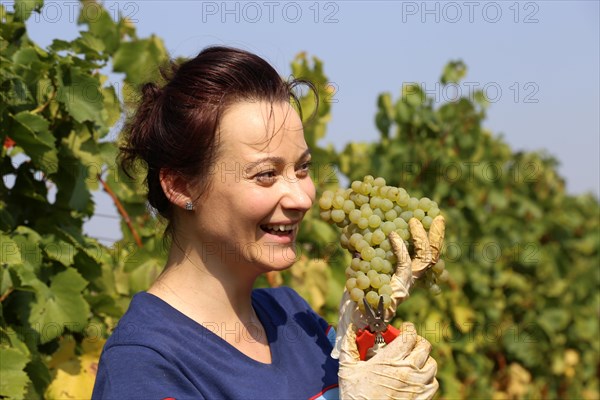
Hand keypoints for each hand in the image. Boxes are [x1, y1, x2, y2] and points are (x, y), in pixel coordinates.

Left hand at [331, 216, 444, 357]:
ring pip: (425, 260)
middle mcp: (411, 281)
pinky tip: (392, 235)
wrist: (357, 320)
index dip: (432, 239)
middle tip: (438, 218)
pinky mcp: (397, 287)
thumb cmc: (359, 295)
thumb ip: (371, 255)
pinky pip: (403, 263)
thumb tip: (361, 233)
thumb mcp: (367, 270)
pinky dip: (399, 247)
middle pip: (432, 258)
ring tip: (413, 221)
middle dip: (437, 237)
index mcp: (407, 276)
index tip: (434, 220)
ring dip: (421, 239)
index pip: (426, 256)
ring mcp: (406, 284)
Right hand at [338, 321, 438, 399]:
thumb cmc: (356, 396)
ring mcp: (416, 386)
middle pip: (424, 347)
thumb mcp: (348, 369)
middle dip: (418, 341)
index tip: (405, 328)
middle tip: (410, 342)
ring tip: (414, 360)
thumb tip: (349, 328)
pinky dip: (428, 378)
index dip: (408, 328)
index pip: (409, 336)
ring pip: (432, 364)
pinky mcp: (421, 399)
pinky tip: (417, 378)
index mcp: (390, 360)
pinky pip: (433, 383)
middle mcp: (407, 371)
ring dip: (424, 359)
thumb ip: (349, 346)